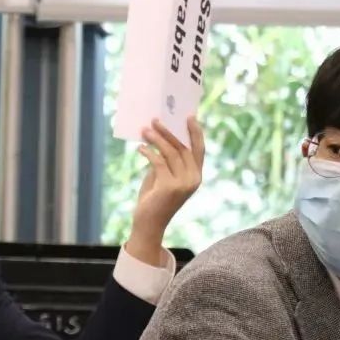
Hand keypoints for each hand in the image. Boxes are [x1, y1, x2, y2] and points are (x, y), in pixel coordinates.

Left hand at [126, 117, 204, 265]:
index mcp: (196, 176)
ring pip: (171, 153)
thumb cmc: (155, 199)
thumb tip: (159, 135)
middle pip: (183, 148)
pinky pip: (159, 162)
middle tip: (156, 120)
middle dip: (169, 132)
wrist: (149, 223)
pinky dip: (149, 152)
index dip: (195, 132)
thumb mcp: (163, 176)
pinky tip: (140, 148)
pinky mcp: (170, 187)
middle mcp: (193, 179)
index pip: (199, 150)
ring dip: (156, 139)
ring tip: (145, 130)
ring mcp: (183, 184)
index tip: (188, 117)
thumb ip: (166, 160)